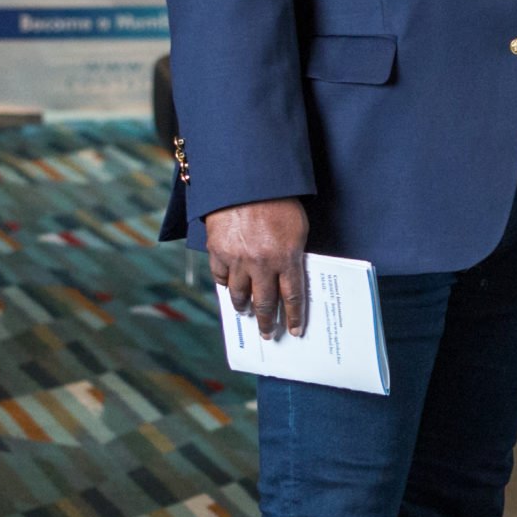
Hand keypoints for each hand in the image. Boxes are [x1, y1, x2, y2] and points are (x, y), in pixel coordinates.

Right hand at [205, 197, 309, 338]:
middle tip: (268, 334)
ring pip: (239, 294)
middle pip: (265, 303)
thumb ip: (295, 253)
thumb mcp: (298, 228)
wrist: (245, 182)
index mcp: (287, 258)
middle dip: (268, 322)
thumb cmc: (279, 201)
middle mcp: (262, 264)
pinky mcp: (217, 251)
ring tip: (247, 313)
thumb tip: (293, 276)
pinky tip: (228, 290)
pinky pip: (220, 277)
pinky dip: (225, 285)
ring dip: (244, 307)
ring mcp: (237, 259)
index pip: (293, 297)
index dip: (294, 317)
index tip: (295, 331)